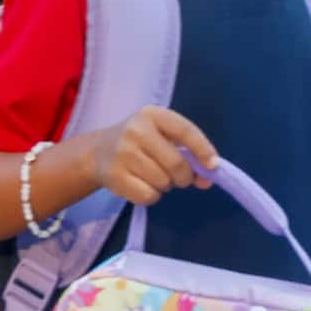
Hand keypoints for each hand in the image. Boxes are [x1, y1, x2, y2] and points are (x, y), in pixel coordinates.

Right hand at [86, 106, 214, 204]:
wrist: (97, 152)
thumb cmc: (140, 143)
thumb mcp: (161, 136)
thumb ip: (187, 153)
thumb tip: (207, 179)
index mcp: (152, 114)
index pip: (185, 130)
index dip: (203, 149)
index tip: (213, 166)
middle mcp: (136, 130)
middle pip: (176, 163)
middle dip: (184, 176)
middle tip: (179, 177)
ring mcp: (123, 153)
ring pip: (163, 182)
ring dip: (165, 186)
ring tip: (153, 176)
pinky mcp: (115, 176)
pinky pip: (148, 196)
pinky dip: (151, 196)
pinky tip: (141, 184)